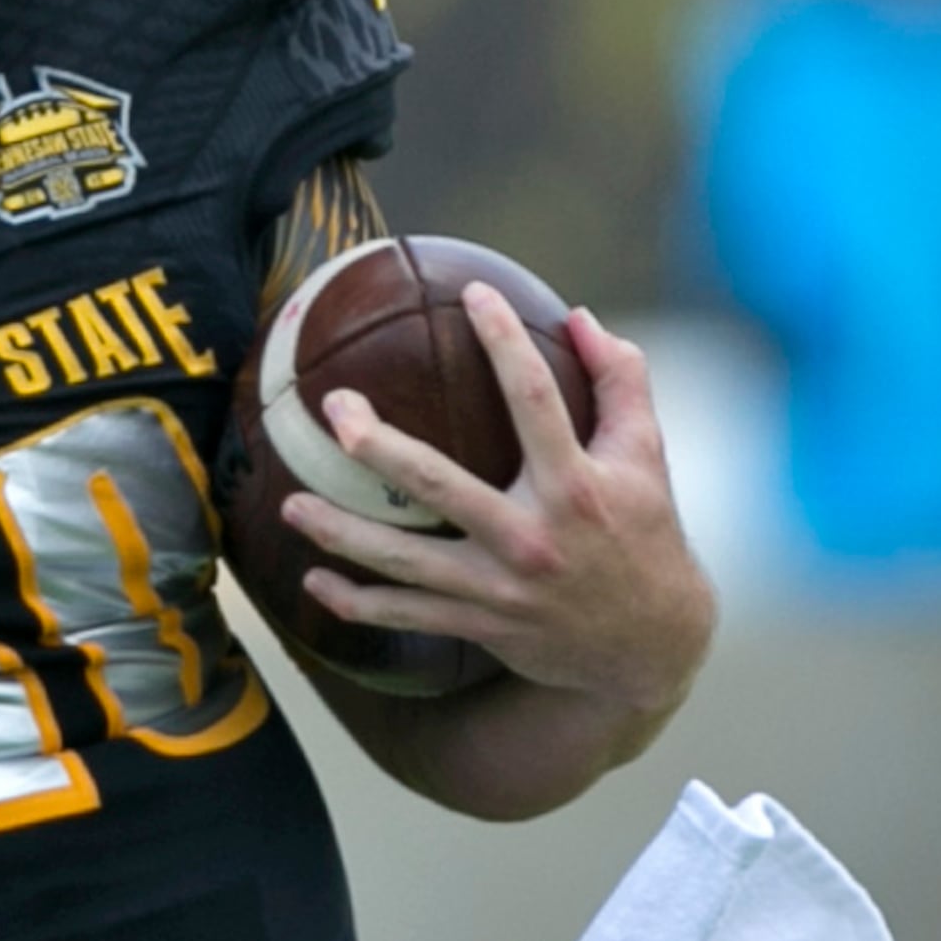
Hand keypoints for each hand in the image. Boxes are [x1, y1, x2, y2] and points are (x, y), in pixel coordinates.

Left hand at [280, 289, 712, 715]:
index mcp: (577, 487)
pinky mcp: (481, 625)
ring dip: (340, 534)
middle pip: (439, 486)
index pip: (535, 401)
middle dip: (379, 447)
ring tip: (289, 504)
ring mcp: (501, 588)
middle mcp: (533, 537)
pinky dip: (356, 604)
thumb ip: (621, 380)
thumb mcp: (647, 456)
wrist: (651, 647)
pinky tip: (313, 581)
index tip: (472, 293)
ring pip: (404, 562)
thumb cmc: (644, 533)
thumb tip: (581, 315)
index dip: (504, 341)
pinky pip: (405, 616)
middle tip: (334, 410)